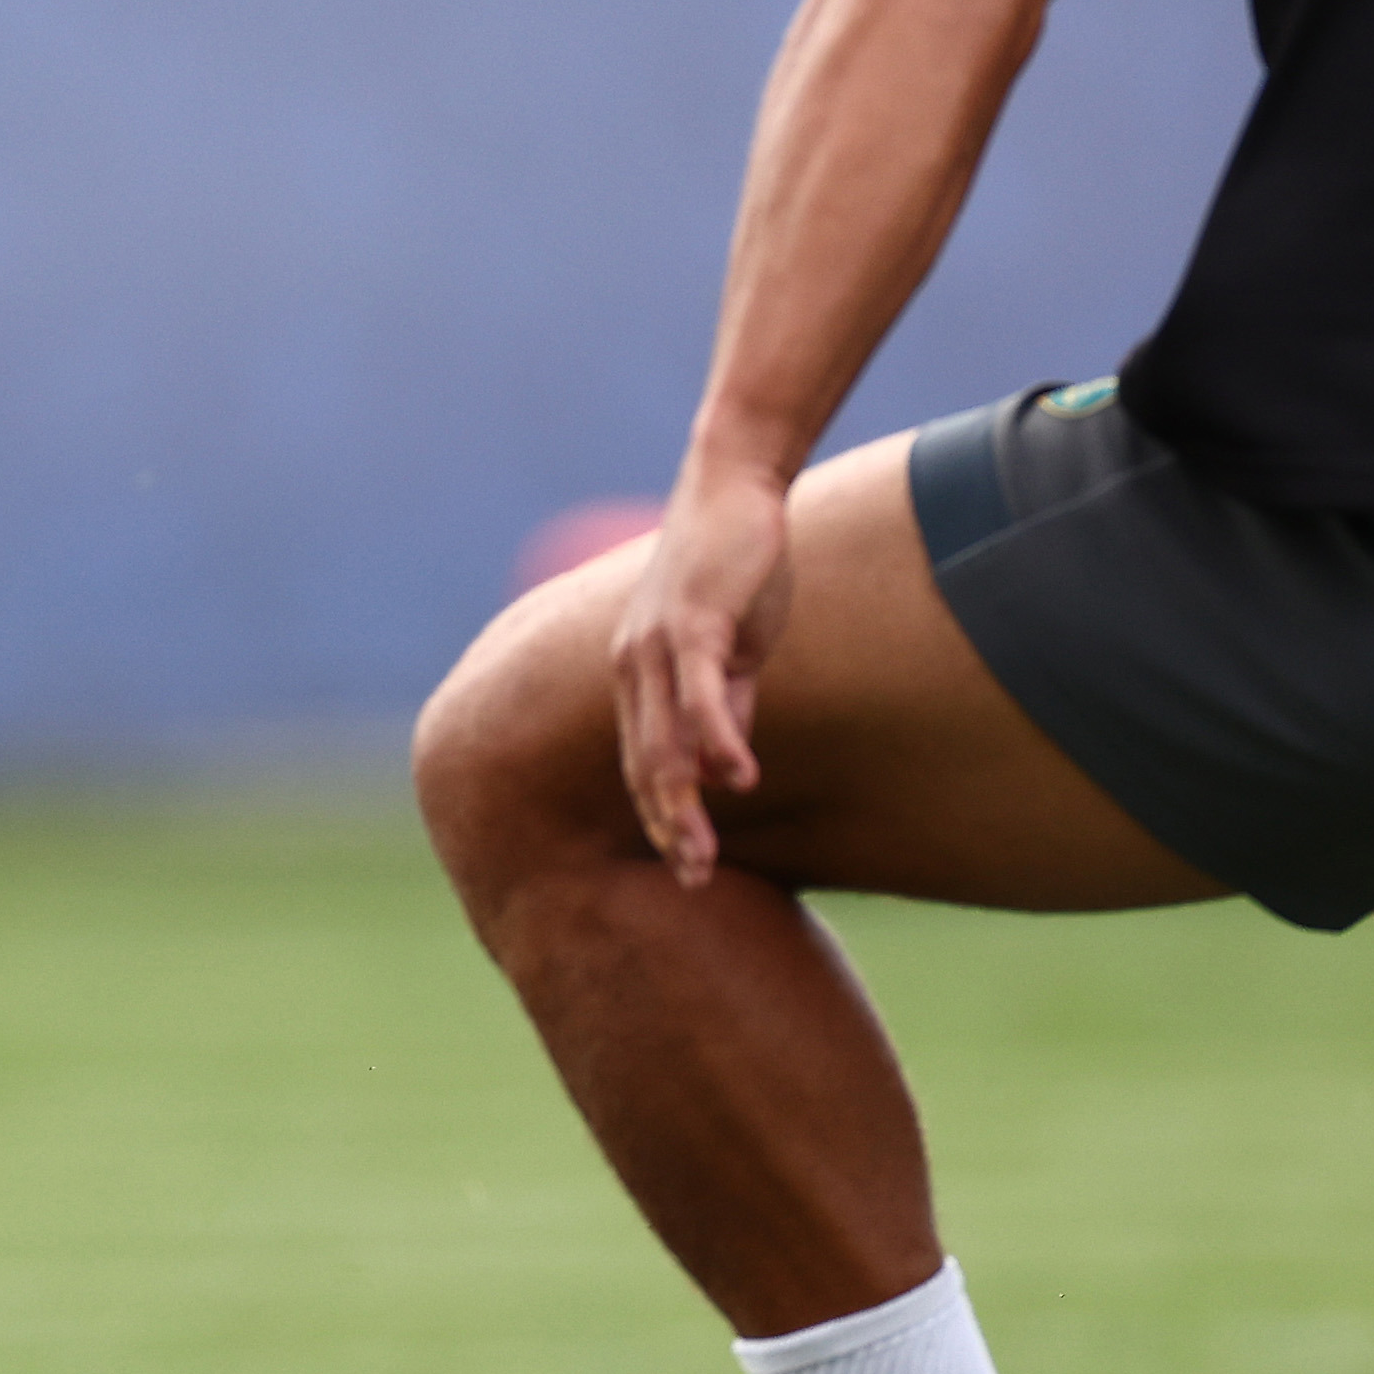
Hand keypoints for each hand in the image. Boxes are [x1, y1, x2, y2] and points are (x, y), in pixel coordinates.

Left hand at [608, 457, 796, 884]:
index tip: (686, 868)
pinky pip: (698, 691)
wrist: (733, 490)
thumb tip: (725, 767)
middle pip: (644, 764)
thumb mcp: (729, 650)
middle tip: (693, 883)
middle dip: (667, 828)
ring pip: (662, 740)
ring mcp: (658, 643)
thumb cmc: (733, 571)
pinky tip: (739, 777)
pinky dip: (717, 737)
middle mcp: (634, 665)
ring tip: (701, 855)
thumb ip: (723, 703)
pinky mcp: (694, 621)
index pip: (642, 763)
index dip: (660, 817)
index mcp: (639, 676)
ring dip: (682, 803)